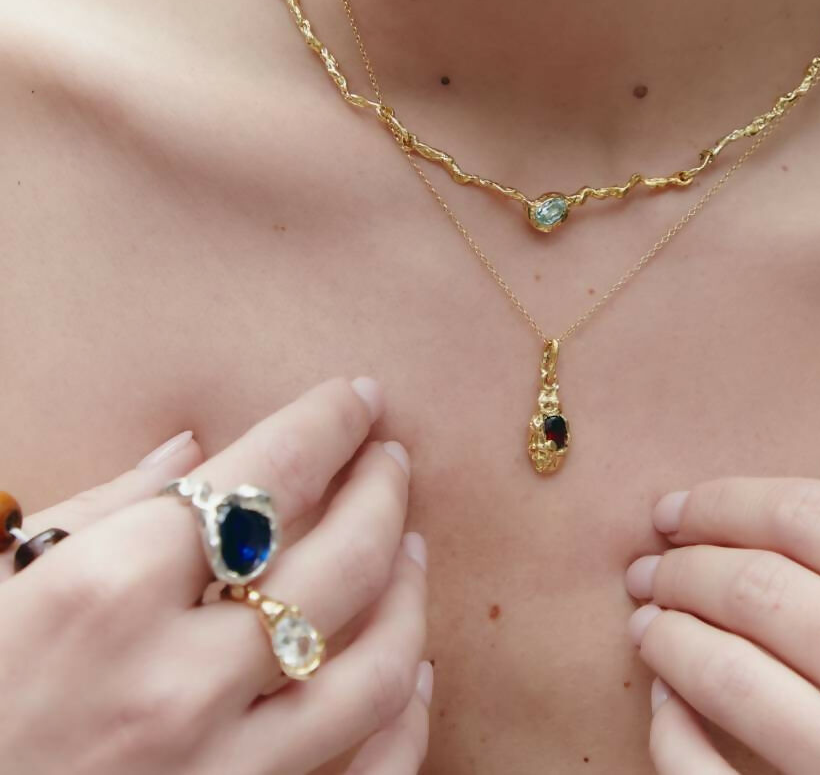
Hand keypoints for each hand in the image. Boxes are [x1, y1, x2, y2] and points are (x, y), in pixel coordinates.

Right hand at [1, 377, 432, 774]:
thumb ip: (100, 513)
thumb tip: (194, 453)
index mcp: (107, 596)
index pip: (268, 478)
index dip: (331, 422)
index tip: (361, 397)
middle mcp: (175, 684)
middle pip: (341, 563)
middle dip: (383, 491)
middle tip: (392, 458)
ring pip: (373, 672)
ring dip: (408, 595)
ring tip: (409, 546)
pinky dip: (406, 726)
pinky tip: (414, 674)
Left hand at [625, 434, 819, 773]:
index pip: (818, 520)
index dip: (731, 502)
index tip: (684, 507)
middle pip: (766, 591)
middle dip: (686, 563)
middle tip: (650, 558)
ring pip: (735, 678)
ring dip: (669, 632)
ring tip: (647, 614)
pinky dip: (675, 733)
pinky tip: (664, 700)